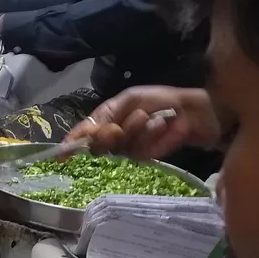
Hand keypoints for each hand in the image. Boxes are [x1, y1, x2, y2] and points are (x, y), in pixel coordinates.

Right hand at [64, 86, 219, 159]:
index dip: (73, 142)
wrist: (197, 112)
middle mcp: (117, 134)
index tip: (61, 156)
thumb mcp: (132, 99)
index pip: (85, 131)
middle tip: (117, 131)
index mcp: (110, 115)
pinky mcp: (146, 158)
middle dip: (107, 137)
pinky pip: (139, 154)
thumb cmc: (164, 100)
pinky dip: (151, 140)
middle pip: (99, 144)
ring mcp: (131, 148)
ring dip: (136, 133)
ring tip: (153, 120)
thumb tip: (90, 133)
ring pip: (120, 149)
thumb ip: (109, 115)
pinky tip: (164, 128)